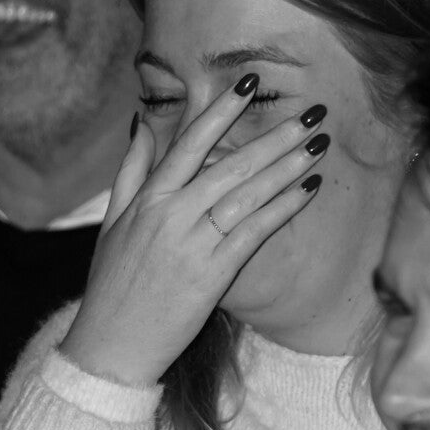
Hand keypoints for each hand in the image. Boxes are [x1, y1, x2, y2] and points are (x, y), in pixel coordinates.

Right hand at [60, 78, 330, 387]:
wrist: (110, 346)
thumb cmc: (111, 283)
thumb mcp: (113, 220)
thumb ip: (132, 169)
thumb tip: (142, 121)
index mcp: (148, 198)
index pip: (190, 142)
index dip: (221, 110)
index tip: (249, 82)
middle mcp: (172, 215)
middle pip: (231, 164)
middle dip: (274, 136)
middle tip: (311, 113)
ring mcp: (193, 245)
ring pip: (248, 195)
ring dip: (287, 167)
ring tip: (319, 145)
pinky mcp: (212, 275)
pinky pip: (255, 233)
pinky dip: (284, 208)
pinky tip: (309, 189)